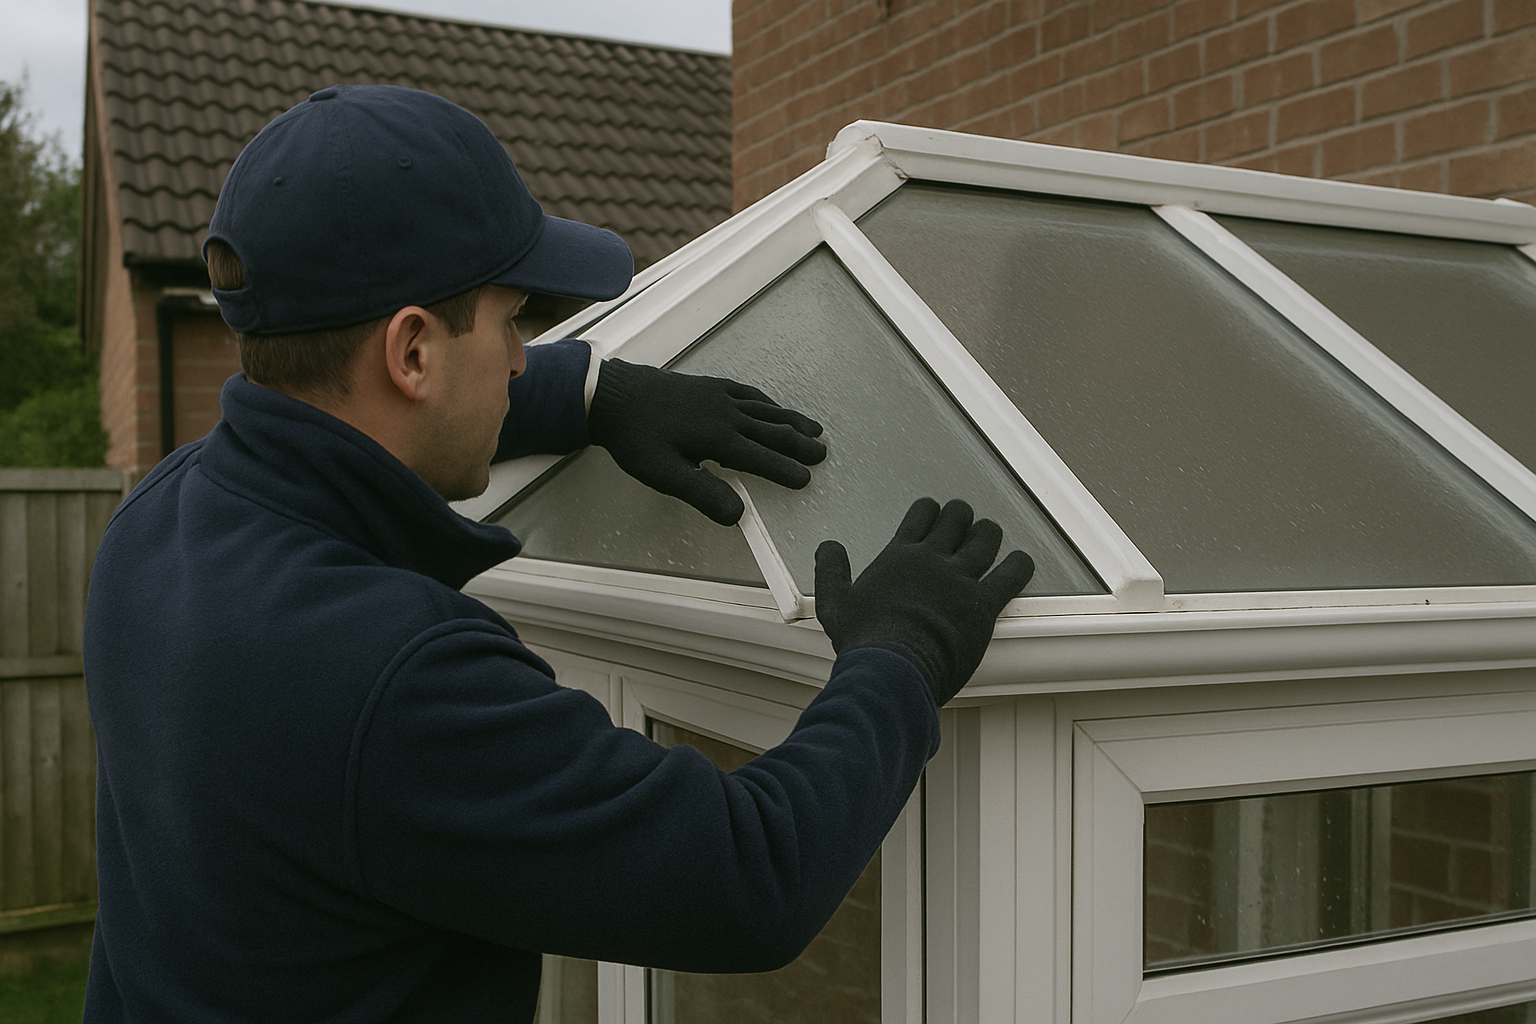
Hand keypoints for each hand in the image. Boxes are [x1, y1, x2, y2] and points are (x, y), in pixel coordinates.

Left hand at [587, 359, 826, 524]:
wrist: (613, 396)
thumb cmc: (636, 438)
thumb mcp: (665, 474)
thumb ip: (703, 494)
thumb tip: (737, 515)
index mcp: (719, 439)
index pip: (761, 458)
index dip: (785, 470)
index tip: (806, 479)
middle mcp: (726, 415)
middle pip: (771, 431)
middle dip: (798, 444)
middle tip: (822, 453)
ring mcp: (719, 397)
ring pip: (765, 410)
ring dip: (790, 421)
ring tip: (813, 429)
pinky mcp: (709, 387)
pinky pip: (747, 393)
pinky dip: (766, 401)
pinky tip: (770, 405)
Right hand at [815, 499, 1034, 706]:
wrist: (893, 669)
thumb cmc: (864, 641)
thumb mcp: (834, 604)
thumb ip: (830, 571)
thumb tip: (828, 548)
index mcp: (900, 556)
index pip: (921, 515)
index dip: (929, 509)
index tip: (933, 511)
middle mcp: (933, 560)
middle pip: (957, 519)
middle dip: (962, 516)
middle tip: (964, 520)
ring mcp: (960, 580)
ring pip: (986, 538)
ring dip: (989, 533)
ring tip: (989, 534)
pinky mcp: (983, 604)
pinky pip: (1011, 574)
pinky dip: (1018, 564)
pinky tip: (1019, 562)